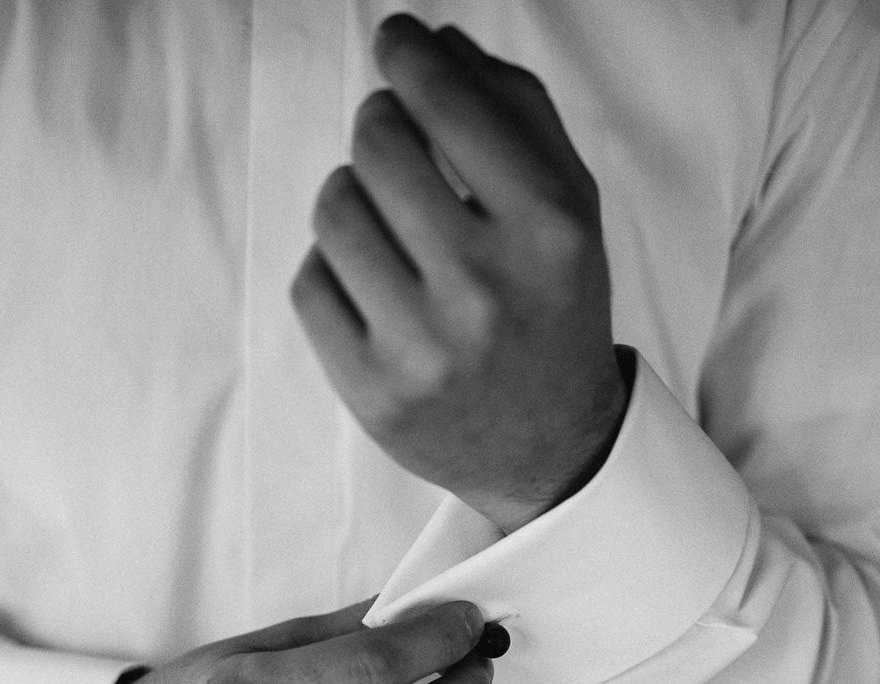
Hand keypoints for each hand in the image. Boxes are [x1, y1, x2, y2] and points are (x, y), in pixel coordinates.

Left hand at [291, 13, 629, 535]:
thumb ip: (516, 112)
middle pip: (376, 145)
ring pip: (334, 209)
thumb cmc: (553, 307)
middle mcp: (487, 288)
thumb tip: (436, 43)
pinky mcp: (372, 392)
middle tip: (396, 147)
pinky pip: (310, 283)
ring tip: (389, 223)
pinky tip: (375, 287)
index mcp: (548, 231)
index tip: (395, 42)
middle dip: (380, 129)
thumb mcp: (569, 207)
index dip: (409, 56)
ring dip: (351, 198)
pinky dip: (334, 272)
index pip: (449, 106)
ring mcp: (424, 347)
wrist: (551, 446)